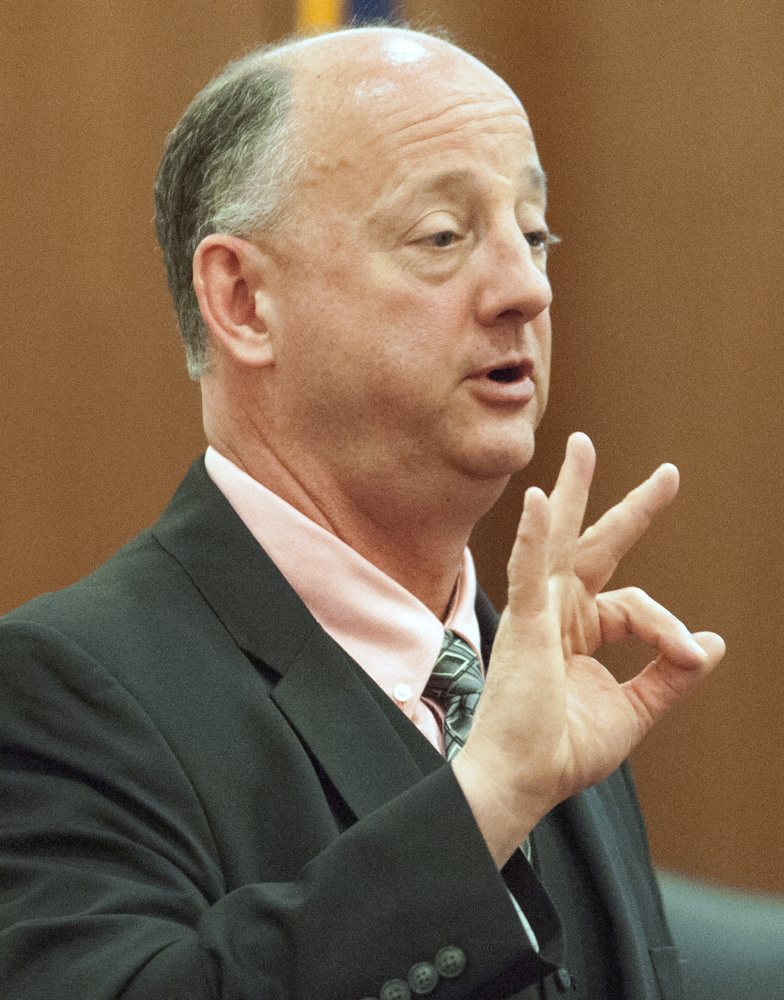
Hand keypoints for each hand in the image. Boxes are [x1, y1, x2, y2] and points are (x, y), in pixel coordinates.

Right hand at [452, 432, 724, 866]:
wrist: (526, 779)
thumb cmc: (564, 749)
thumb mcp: (633, 711)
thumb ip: (669, 675)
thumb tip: (711, 642)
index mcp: (579, 630)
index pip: (634, 605)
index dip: (666, 624)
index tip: (687, 652)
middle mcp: (557, 611)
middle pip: (594, 545)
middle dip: (629, 508)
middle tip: (668, 473)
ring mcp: (538, 612)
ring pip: (557, 539)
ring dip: (570, 492)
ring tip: (581, 448)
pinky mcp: (523, 622)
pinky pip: (528, 569)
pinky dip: (531, 534)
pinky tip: (536, 500)